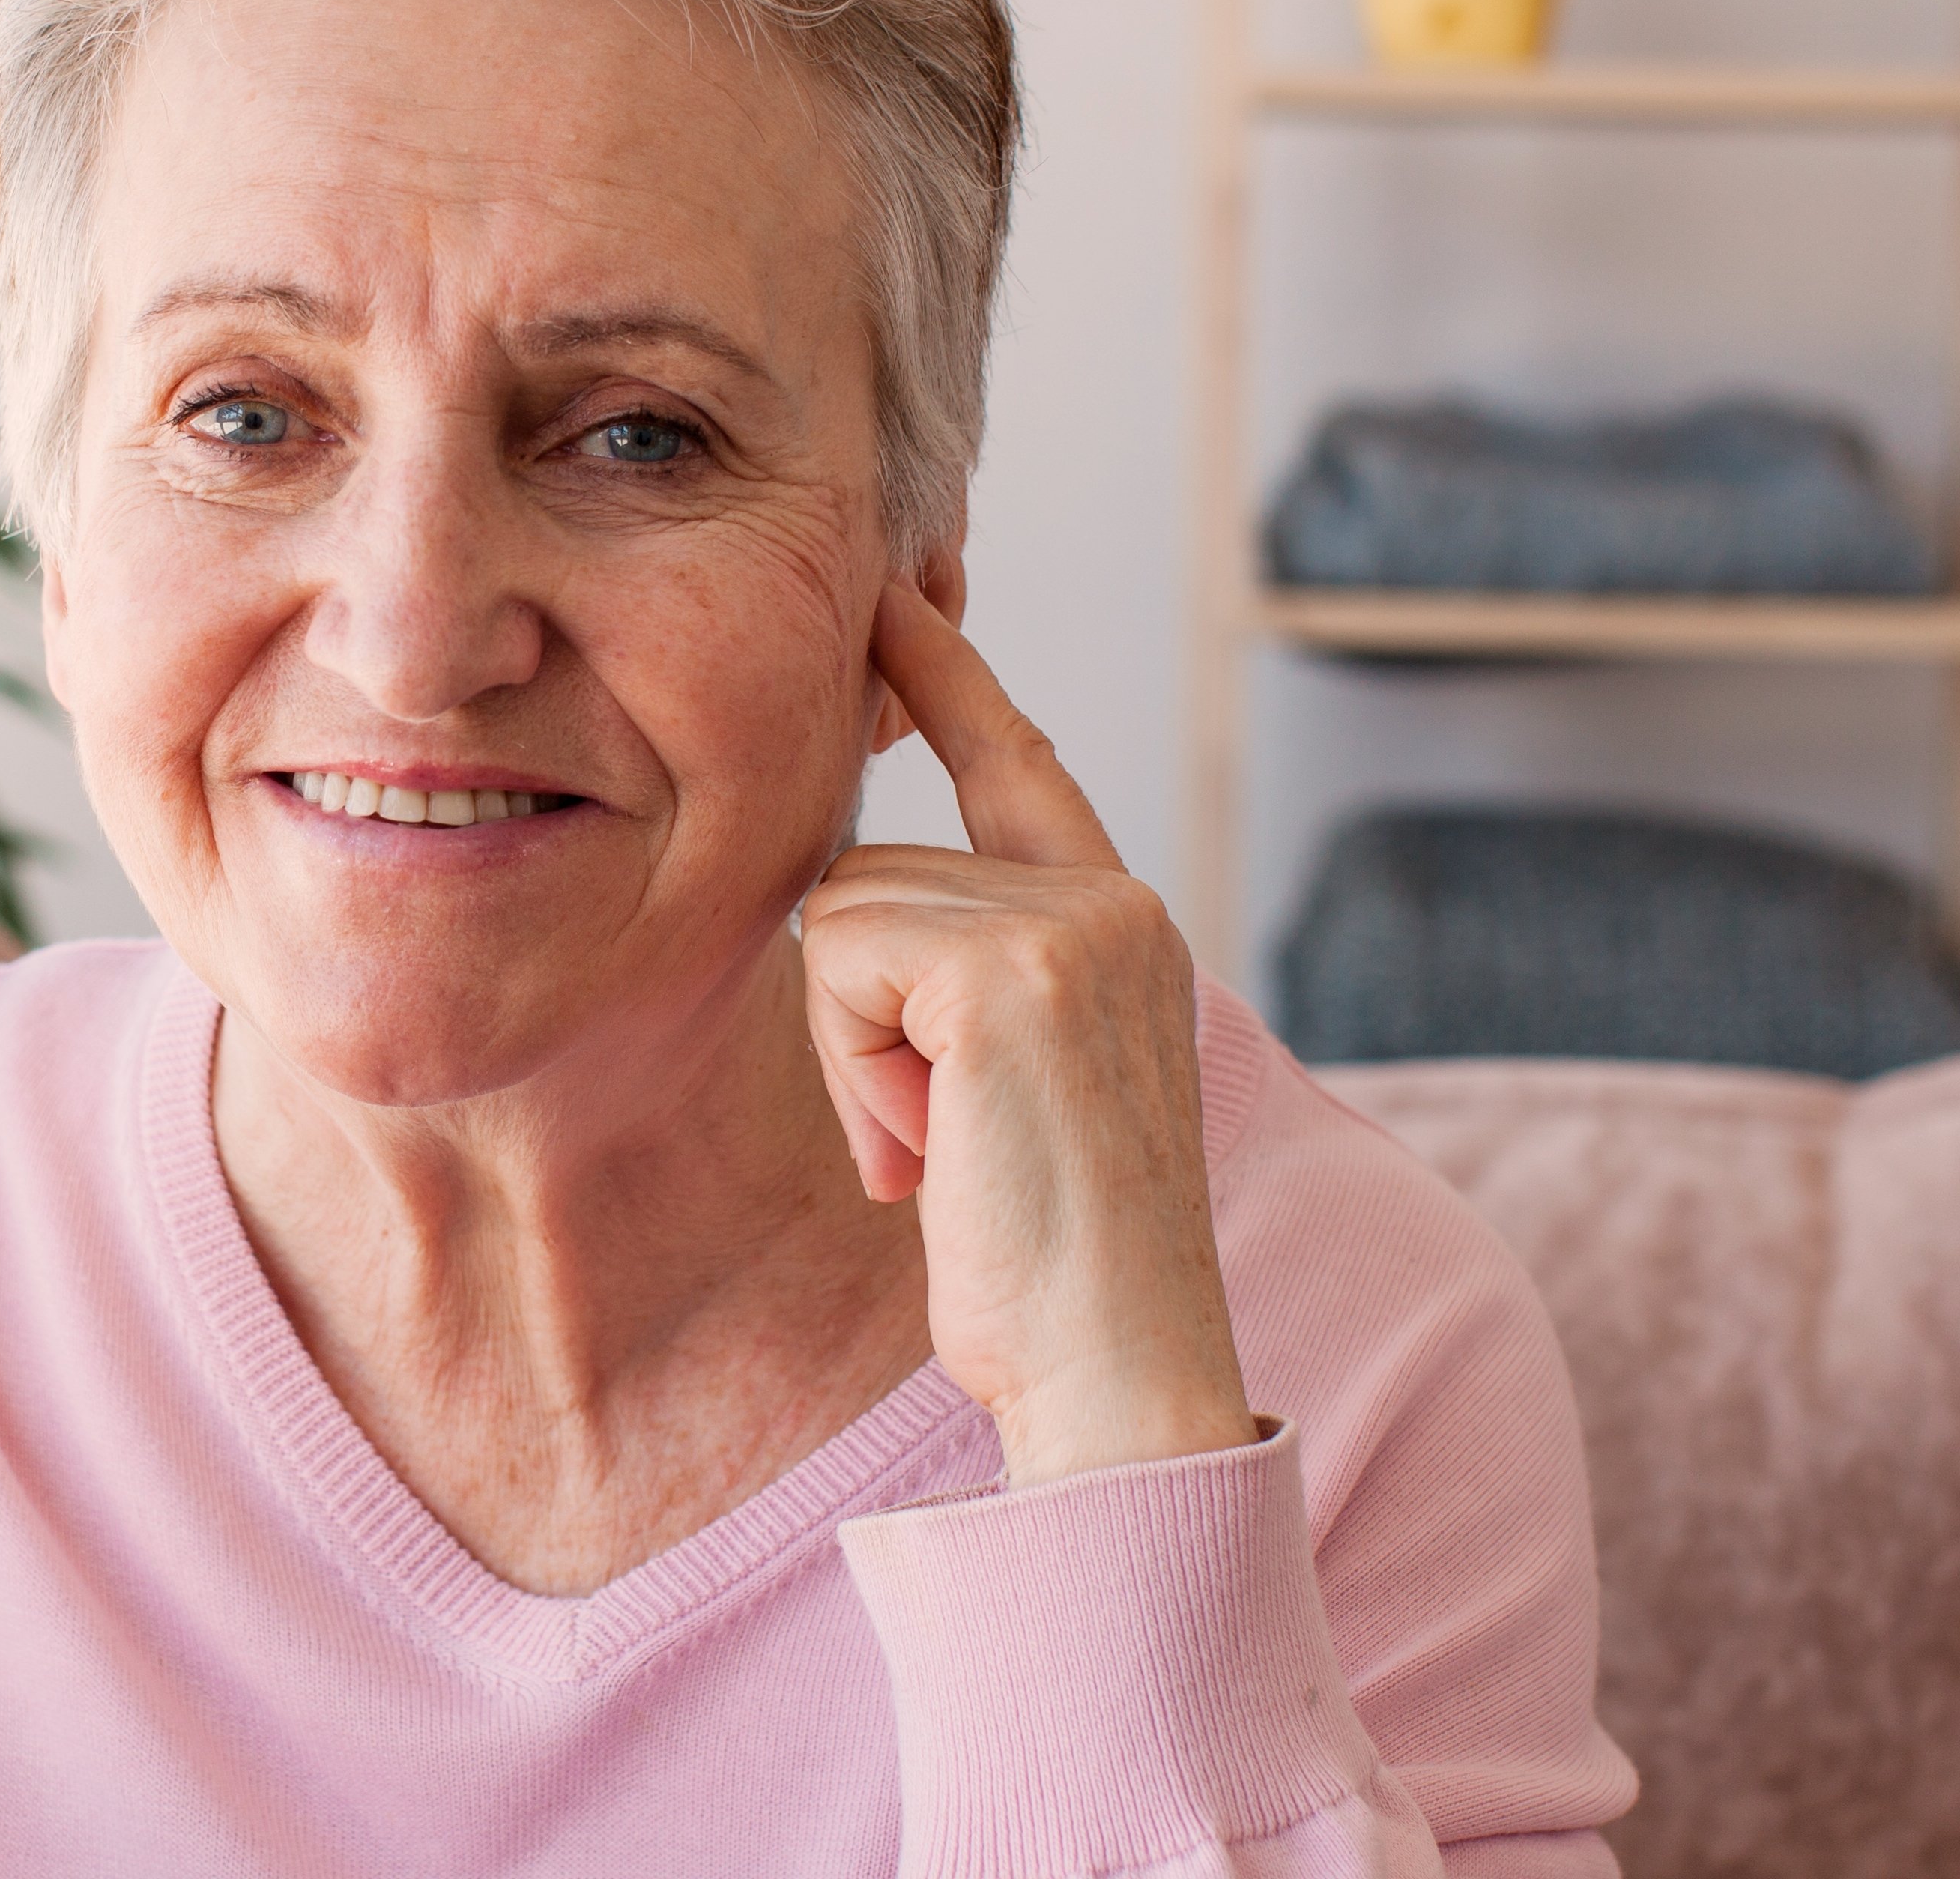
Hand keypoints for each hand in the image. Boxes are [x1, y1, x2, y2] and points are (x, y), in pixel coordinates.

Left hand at [801, 584, 1254, 1487]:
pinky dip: (850, 1065)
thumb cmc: (1049, 1261)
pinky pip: (838, 957)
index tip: (893, 585)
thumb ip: (962, 981)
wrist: (1119, 1374)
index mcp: (1120, 923)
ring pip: (843, 914)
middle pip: (872, 870)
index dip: (945, 673)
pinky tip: (926, 1151)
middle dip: (854, 1014)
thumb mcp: (1009, 1088)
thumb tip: (846, 924)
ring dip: (849, 1050)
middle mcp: (1112, 900)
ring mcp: (1074, 924)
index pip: (1014, 759)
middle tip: (929, 1140)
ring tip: (940, 1150)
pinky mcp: (1014, 969)